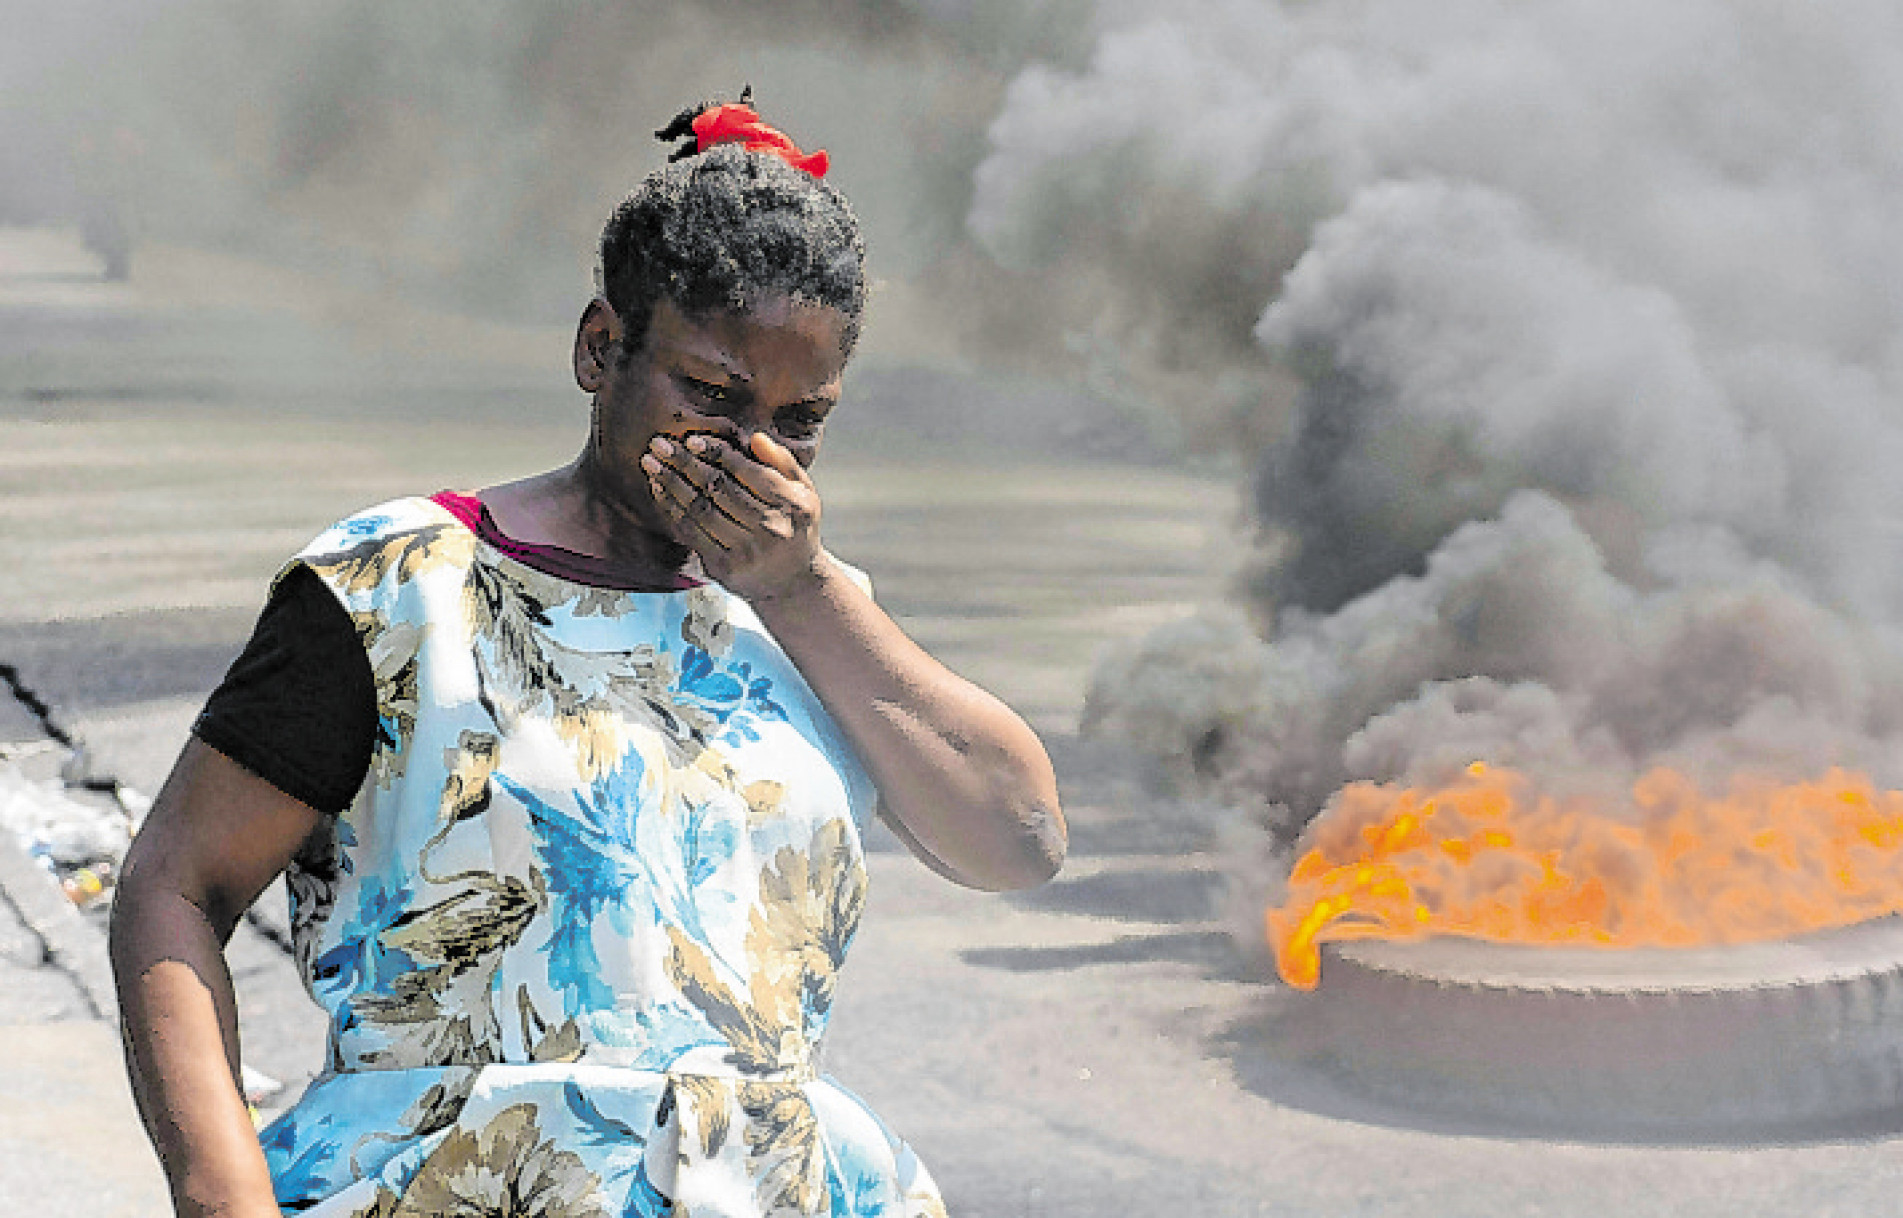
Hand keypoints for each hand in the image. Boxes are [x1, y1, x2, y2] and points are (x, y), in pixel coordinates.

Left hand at [640, 431, 825, 600]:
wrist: (793, 582)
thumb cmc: (795, 526)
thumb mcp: (803, 491)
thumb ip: (781, 462)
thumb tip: (755, 437)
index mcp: (792, 504)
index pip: (747, 471)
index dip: (717, 452)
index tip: (692, 439)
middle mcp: (771, 527)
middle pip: (719, 488)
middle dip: (685, 462)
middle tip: (659, 444)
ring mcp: (747, 550)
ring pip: (701, 509)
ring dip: (672, 483)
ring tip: (651, 463)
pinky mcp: (726, 567)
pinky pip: (692, 532)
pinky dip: (672, 509)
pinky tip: (660, 490)